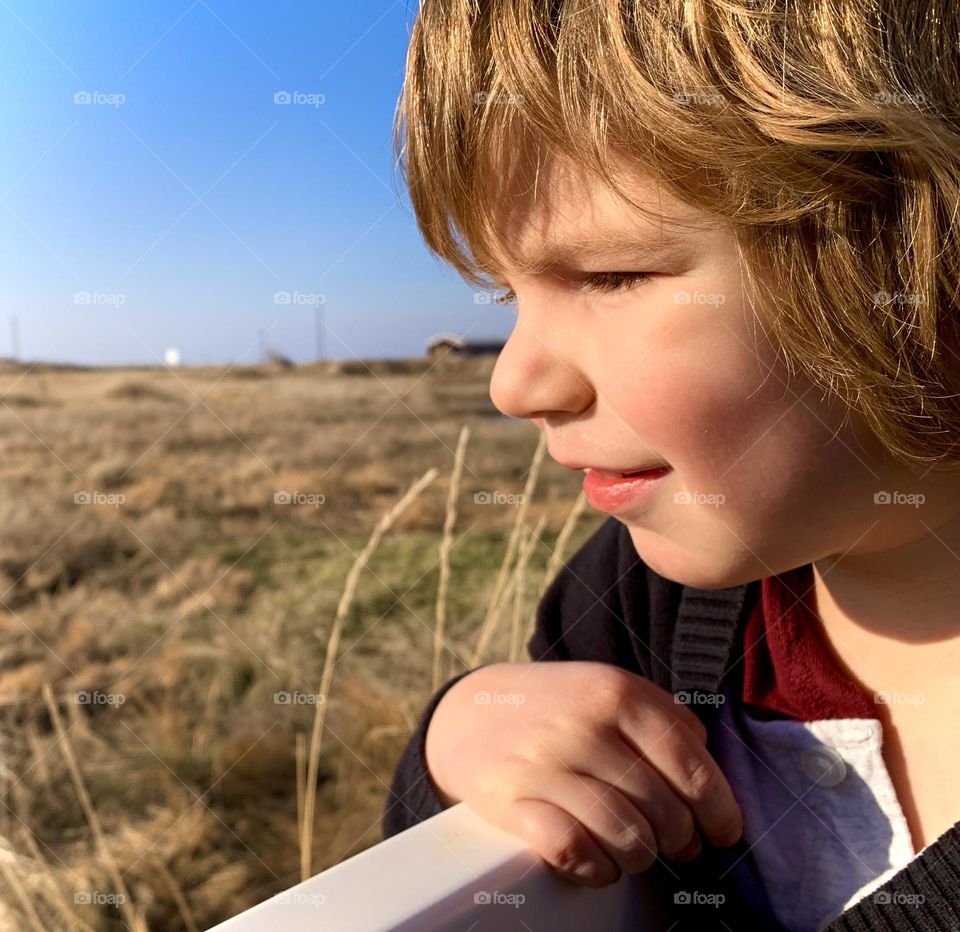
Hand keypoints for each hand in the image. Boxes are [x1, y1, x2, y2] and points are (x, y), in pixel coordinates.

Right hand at [424, 660, 742, 886]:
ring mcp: (545, 763)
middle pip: (665, 810)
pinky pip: (575, 853)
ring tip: (636, 849)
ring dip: (640, 858)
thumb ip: (665, 720)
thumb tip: (713, 782)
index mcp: (617, 692)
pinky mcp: (511, 800)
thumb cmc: (557, 706)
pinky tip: (598, 859)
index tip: (725, 831)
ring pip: (627, 839)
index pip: (692, 764)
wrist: (471, 709)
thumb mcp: (610, 688)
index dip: (720, 809)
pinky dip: (597, 869)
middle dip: (681, 839)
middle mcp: (584, 725)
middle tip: (678, 842)